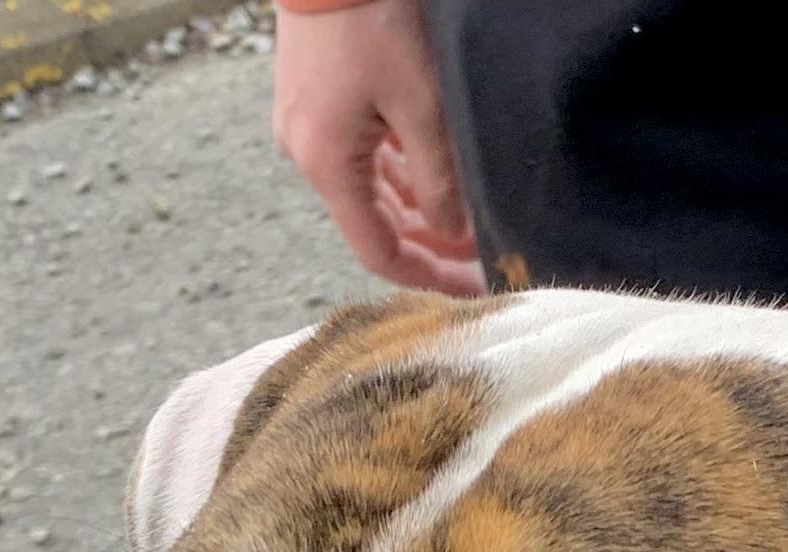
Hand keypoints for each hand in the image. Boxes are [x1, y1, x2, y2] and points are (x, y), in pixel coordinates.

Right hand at [273, 0, 484, 296]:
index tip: (472, 287)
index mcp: (327, 165)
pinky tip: (433, 173)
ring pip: (371, 189)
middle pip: (374, 224)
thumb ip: (439, 177)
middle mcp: (308, 154)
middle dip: (428, 245)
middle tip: (479, 256)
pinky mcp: (316, 98)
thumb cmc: (373, 13)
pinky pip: (362, 154)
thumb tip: (454, 233)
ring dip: (416, 208)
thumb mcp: (421, 102)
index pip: (378, 252)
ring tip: (465, 216)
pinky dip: (398, 172)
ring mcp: (308, 125)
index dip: (427, 277)